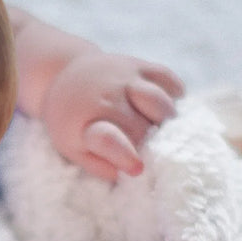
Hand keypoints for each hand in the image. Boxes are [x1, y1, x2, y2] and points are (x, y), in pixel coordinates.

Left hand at [41, 51, 184, 180]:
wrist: (65, 73)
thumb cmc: (72, 121)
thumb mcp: (71, 147)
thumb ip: (98, 165)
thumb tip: (128, 175)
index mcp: (86, 122)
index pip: (109, 140)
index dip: (125, 156)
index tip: (138, 168)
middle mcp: (107, 96)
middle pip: (143, 129)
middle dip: (148, 145)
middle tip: (145, 149)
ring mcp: (124, 77)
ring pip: (161, 104)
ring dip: (167, 122)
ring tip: (161, 130)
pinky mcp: (139, 65)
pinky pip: (169, 80)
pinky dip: (176, 95)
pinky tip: (168, 105)